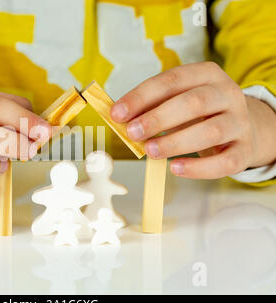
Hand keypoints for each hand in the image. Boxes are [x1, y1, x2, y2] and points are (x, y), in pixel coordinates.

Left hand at [110, 62, 275, 178]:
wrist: (241, 126)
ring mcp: (239, 122)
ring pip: (211, 131)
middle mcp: (227, 94)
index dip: (141, 96)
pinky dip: (199, 168)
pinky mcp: (244, 150)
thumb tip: (119, 117)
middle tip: (132, 132)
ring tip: (150, 151)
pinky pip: (225, 161)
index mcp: (206, 74)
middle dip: (158, 118)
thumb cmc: (199, 112)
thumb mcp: (177, 99)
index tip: (117, 113)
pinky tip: (175, 168)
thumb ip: (151, 106)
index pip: (172, 80)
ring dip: (175, 142)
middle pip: (194, 103)